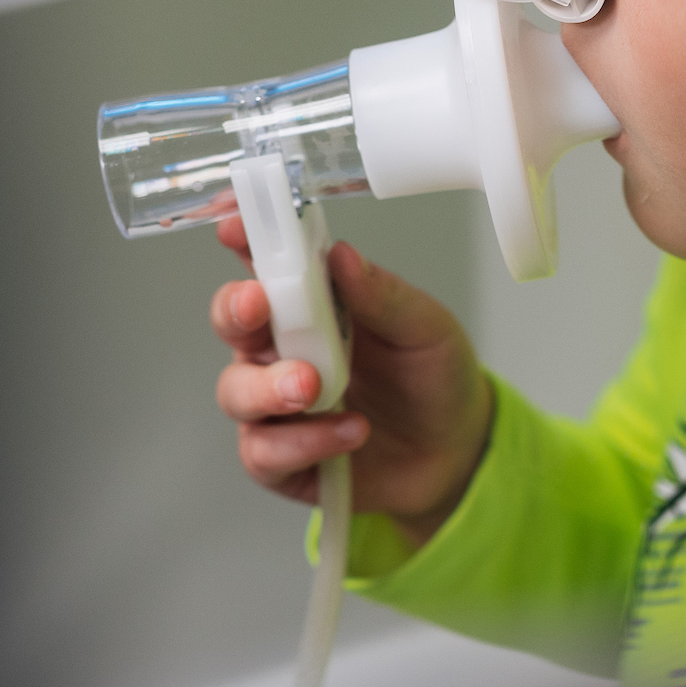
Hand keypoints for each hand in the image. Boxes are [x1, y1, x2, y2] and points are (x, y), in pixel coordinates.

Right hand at [210, 217, 492, 549]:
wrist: (455, 450)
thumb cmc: (432, 379)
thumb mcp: (424, 328)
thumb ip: (382, 295)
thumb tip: (342, 255)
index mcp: (311, 304)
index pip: (265, 263)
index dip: (244, 240)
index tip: (235, 226)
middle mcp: (283, 350)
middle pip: (230, 320)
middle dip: (235, 310)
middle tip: (259, 306)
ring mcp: (277, 406)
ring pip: (235, 391)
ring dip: (269, 388)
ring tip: (315, 389)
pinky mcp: (283, 460)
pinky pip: (265, 453)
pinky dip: (305, 442)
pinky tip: (350, 431)